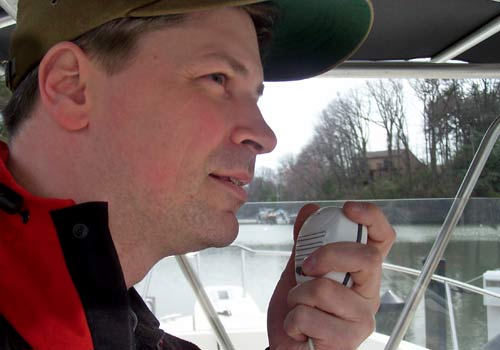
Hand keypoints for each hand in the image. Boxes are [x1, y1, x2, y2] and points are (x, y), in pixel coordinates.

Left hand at [267, 202, 395, 349]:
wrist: (286, 347)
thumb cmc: (300, 311)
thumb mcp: (299, 269)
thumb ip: (306, 241)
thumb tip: (311, 209)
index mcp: (360, 272)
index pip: (382, 239)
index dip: (372, 218)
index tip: (348, 208)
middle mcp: (368, 293)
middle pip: (366, 258)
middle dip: (328, 254)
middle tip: (306, 267)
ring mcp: (361, 319)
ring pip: (326, 289)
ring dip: (297, 296)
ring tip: (298, 307)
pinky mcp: (347, 340)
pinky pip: (310, 316)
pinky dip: (292, 320)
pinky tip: (298, 329)